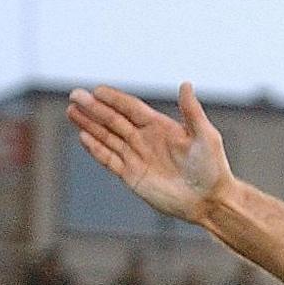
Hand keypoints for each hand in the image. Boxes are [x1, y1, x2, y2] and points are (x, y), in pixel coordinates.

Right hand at [67, 83, 230, 223]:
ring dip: (89, 125)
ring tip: (71, 111)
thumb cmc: (212, 168)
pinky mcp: (132, 175)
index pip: (132, 108)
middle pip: (114, 120)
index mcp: (161, 127)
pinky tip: (82, 137)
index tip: (97, 90)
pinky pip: (109, 159)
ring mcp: (137, 157)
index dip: (114, 99)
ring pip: (108, 137)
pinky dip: (96, 149)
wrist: (210, 200)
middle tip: (75, 95)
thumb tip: (186, 84)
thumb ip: (192, 112)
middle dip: (94, 108)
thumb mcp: (205, 136)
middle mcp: (145, 139)